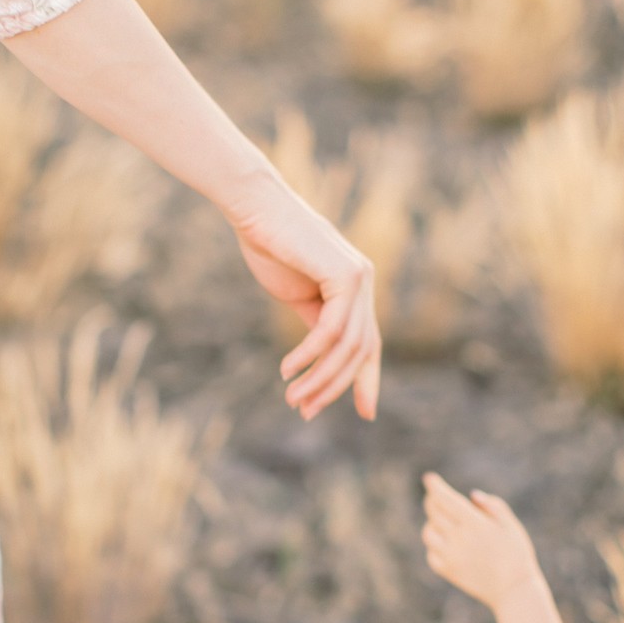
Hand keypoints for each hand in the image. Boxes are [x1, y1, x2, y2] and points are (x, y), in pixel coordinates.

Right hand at [232, 180, 381, 421]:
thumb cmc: (269, 245)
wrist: (254, 208)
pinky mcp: (345, 274)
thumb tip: (322, 357)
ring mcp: (359, 277)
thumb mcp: (298, 293)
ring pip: (347, 346)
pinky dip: (309, 355)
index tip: (366, 413)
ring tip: (294, 399)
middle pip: (360, 351)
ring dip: (319, 378)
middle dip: (334, 387)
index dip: (367, 380)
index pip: (369, 343)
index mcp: (356, 287)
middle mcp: (364, 281)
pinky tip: (289, 370)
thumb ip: (316, 322)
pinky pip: (331, 330)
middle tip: (305, 411)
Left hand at [422, 474, 539, 610]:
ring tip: (442, 521)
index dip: (435, 487)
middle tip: (435, 496)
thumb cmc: (517, 555)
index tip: (429, 478)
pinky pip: (431, 554)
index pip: (446, 499)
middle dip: (432, 501)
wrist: (514, 591)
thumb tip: (472, 496)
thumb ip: (492, 506)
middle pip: (433, 513)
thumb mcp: (511, 525)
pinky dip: (434, 545)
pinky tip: (445, 543)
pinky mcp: (447, 572)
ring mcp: (450, 556)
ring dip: (432, 523)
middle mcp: (458, 539)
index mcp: (475, 524)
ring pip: (428, 533)